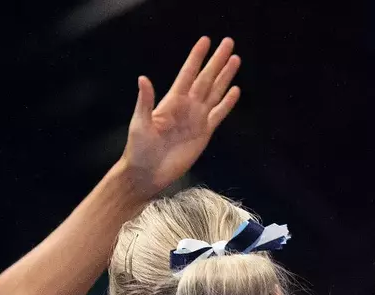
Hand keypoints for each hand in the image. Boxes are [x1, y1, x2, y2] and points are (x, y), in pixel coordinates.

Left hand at [119, 37, 241, 198]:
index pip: (187, 74)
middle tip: (229, 43)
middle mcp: (186, 106)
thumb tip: (143, 78)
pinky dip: (227, 103)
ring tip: (236, 60)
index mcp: (171, 101)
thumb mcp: (139, 123)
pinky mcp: (204, 134)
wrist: (147, 173)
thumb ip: (145, 101)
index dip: (197, 57)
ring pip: (215, 92)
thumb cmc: (138, 148)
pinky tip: (235, 91)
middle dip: (217, 61)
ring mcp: (197, 119)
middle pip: (206, 79)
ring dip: (225, 76)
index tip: (206, 41)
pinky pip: (218, 115)